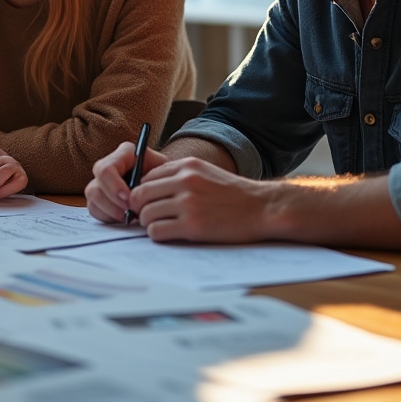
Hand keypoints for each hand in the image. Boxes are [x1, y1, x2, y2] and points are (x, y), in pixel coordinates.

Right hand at [85, 140, 167, 222]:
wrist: (166, 186)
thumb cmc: (167, 177)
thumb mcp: (167, 172)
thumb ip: (157, 176)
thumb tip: (145, 189)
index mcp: (125, 154)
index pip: (106, 169)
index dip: (114, 186)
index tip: (128, 199)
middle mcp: (108, 165)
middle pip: (95, 185)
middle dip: (111, 203)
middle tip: (129, 214)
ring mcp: (101, 182)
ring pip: (92, 198)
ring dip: (110, 211)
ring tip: (129, 217)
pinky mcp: (99, 198)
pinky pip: (94, 209)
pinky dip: (108, 216)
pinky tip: (124, 218)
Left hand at [133, 157, 271, 241]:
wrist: (262, 208)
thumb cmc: (232, 194)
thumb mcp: (204, 172)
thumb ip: (179, 175)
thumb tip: (149, 186)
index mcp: (186, 166)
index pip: (146, 177)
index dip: (142, 192)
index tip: (146, 202)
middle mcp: (184, 181)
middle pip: (139, 194)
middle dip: (138, 208)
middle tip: (144, 217)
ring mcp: (188, 203)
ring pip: (146, 214)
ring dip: (148, 223)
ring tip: (160, 226)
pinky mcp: (193, 226)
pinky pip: (157, 231)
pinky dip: (157, 235)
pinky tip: (169, 234)